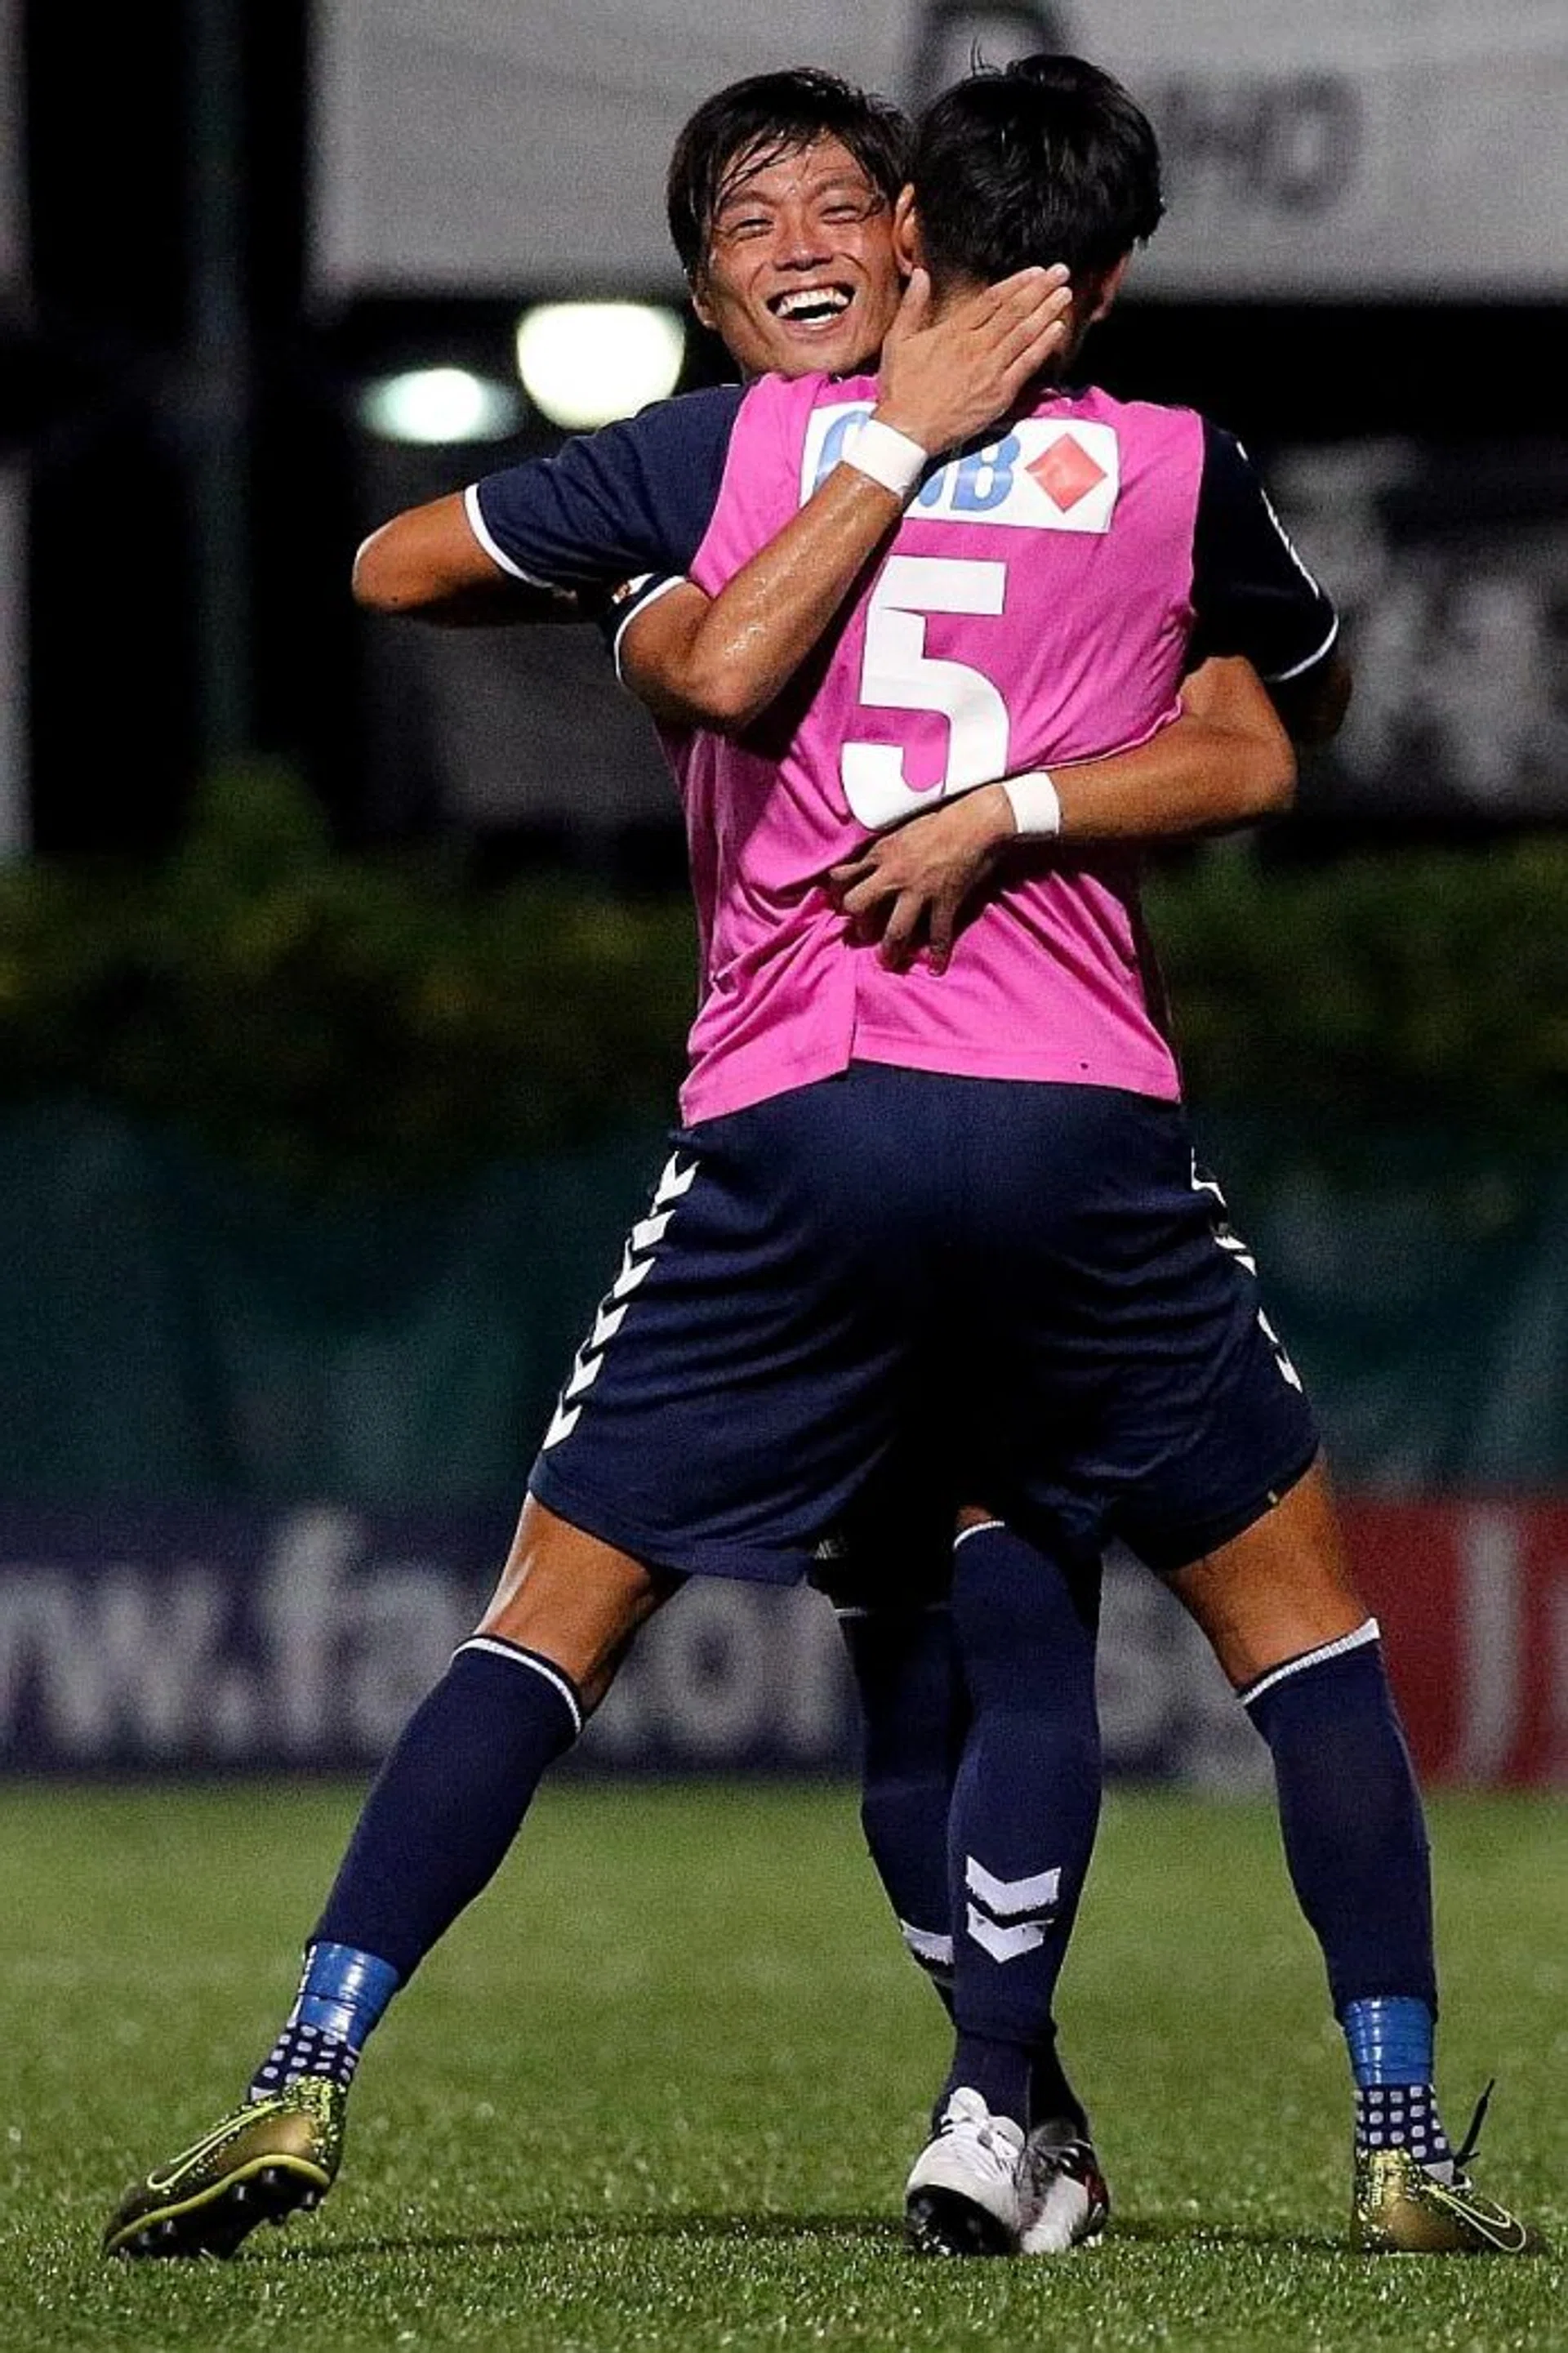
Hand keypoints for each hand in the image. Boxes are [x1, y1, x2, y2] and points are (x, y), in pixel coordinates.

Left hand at [828, 784, 1017, 971]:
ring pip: (895, 931)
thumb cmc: (941, 821)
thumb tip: (867, 864)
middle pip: (858, 905)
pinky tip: (935, 968)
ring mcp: (918, 892)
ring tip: (888, 962)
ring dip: (890, 951)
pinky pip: (938, 935)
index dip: (836, 892)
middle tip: (863, 934)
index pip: (843, 876)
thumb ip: (882, 851)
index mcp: (880, 854)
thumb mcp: (900, 830)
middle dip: (857, 922)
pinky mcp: (944, 902)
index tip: (840, 903)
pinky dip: (938, 954)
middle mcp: (893, 876)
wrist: (976, 821)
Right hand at [872, 266, 1072, 458]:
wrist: (907, 431)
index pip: (992, 300)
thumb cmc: (900, 389)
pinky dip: (1043, 345)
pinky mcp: (999, 394)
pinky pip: (1026, 364)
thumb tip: (922, 274)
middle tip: (1061, 272)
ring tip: (1064, 294)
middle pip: (1014, 311)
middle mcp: (975, 346)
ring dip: (1047, 311)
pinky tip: (1057, 330)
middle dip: (1040, 289)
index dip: (1017, 283)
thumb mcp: (898, 341)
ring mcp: (990, 370)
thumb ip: (912, 306)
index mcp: (953, 331)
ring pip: (1024, 333)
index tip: (1035, 271)